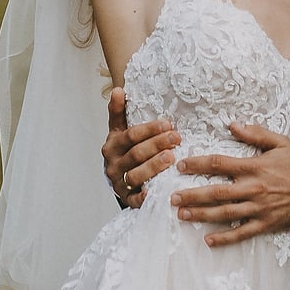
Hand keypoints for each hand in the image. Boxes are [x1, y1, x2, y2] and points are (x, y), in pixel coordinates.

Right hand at [102, 86, 178, 209]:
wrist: (119, 179)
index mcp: (112, 145)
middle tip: (177, 138)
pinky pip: (135, 199)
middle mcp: (113, 164)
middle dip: (157, 145)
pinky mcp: (126, 199)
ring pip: (135, 175)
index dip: (149, 129)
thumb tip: (118, 89)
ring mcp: (119, 183)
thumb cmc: (125, 150)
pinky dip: (144, 196)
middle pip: (136, 154)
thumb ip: (119, 111)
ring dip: (153, 166)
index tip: (168, 123)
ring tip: (171, 158)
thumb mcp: (120, 130)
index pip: (130, 135)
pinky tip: (156, 191)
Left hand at [170, 124, 289, 246]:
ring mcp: (258, 208)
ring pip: (224, 213)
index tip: (181, 165)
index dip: (197, 164)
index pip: (219, 164)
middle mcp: (252, 188)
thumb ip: (255, 133)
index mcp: (253, 167)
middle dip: (192, 195)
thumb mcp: (279, 142)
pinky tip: (208, 240)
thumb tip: (232, 124)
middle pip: (216, 192)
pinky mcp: (264, 224)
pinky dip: (225, 238)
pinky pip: (242, 233)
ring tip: (182, 215)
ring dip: (201, 215)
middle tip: (172, 197)